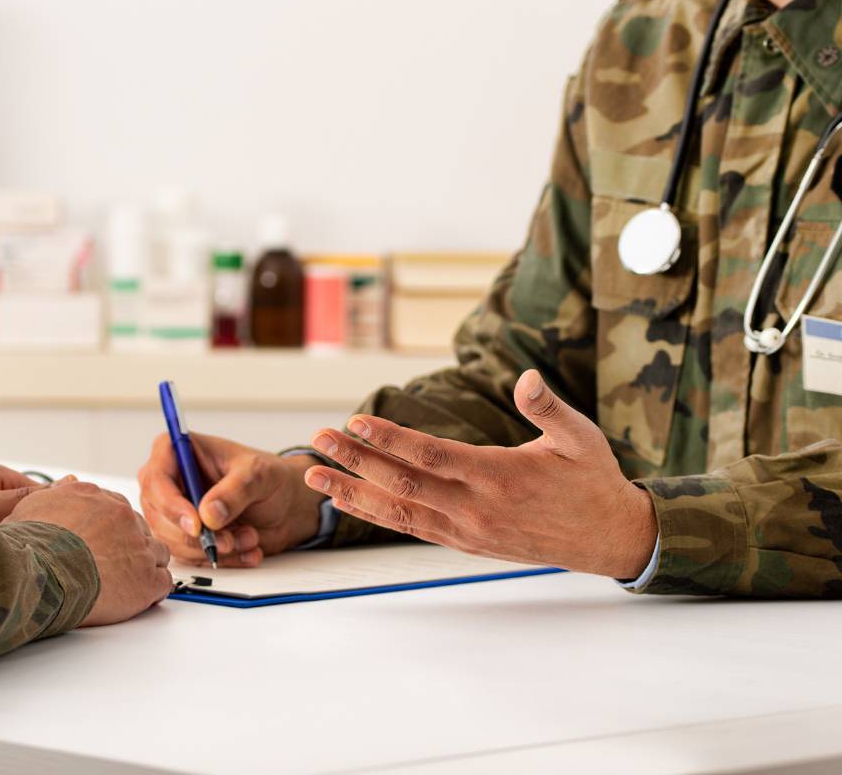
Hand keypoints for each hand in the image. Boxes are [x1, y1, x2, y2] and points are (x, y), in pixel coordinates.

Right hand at [5, 479, 171, 625]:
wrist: (38, 577)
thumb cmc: (28, 547)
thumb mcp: (31, 507)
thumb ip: (52, 496)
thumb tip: (59, 489)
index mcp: (96, 497)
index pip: (116, 509)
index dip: (111, 530)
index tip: (103, 544)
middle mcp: (122, 516)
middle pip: (138, 529)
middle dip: (129, 547)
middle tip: (113, 566)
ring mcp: (138, 546)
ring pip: (156, 552)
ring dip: (144, 566)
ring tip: (127, 583)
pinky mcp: (147, 578)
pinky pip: (163, 581)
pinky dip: (153, 590)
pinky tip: (138, 597)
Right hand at [137, 433, 322, 566]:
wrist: (284, 505)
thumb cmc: (267, 478)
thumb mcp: (258, 475)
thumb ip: (235, 490)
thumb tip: (208, 514)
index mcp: (176, 452)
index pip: (156, 479)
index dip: (172, 506)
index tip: (198, 525)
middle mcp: (168, 482)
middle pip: (160, 516)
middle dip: (198, 536)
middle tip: (231, 539)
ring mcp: (173, 512)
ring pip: (175, 542)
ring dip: (215, 549)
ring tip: (249, 538)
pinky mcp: (184, 536)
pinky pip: (190, 557)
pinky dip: (221, 559)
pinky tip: (246, 550)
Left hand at [303, 370, 657, 579]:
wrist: (608, 539)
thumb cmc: (593, 480)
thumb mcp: (581, 438)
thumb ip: (548, 408)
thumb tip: (527, 378)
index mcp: (500, 478)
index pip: (432, 457)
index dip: (390, 440)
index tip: (355, 421)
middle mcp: (476, 510)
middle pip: (404, 485)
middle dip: (356, 461)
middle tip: (318, 439)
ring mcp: (468, 531)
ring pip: (399, 513)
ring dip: (353, 493)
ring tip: (314, 476)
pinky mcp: (465, 543)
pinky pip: (412, 529)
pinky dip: (377, 514)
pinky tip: (349, 500)